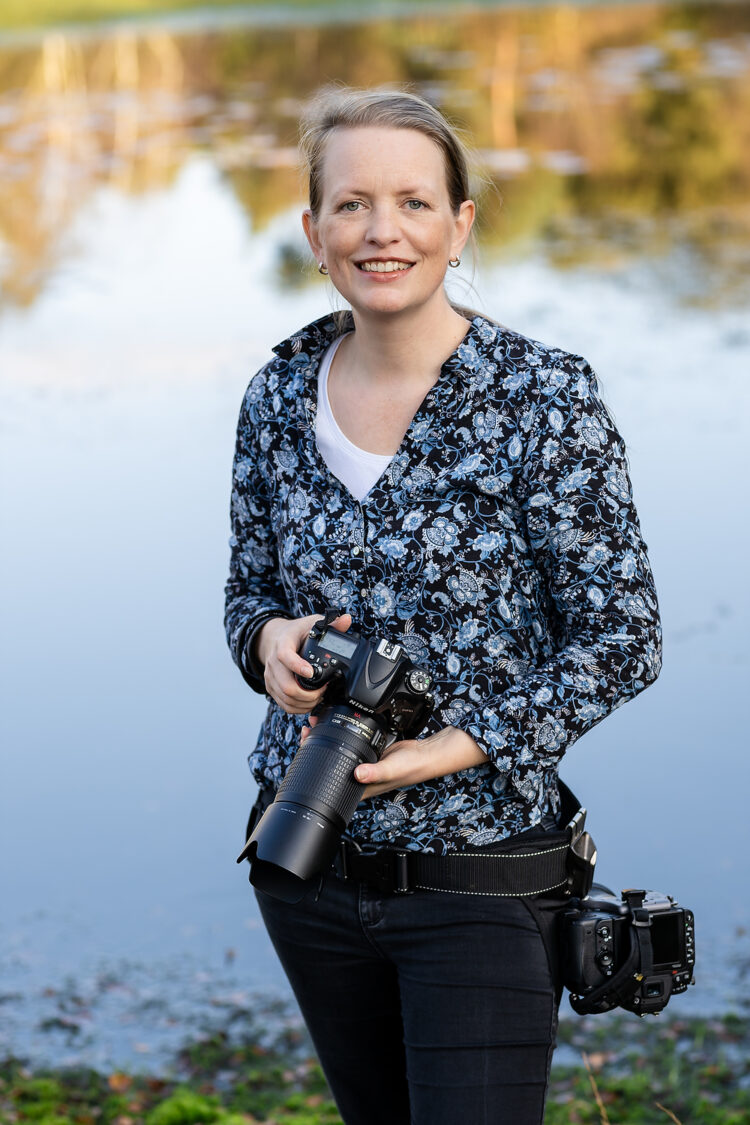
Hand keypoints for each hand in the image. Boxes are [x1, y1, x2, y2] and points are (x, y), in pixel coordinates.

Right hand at [256, 612, 351, 714]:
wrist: (274, 638)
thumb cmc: (295, 632)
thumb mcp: (312, 623)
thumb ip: (331, 624)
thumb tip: (347, 619)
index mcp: (283, 644)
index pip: (285, 655)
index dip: (297, 666)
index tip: (311, 673)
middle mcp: (273, 662)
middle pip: (285, 685)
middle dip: (308, 693)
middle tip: (322, 690)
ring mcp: (271, 676)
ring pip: (285, 698)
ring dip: (305, 702)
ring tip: (318, 696)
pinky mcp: (271, 687)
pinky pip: (283, 704)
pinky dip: (298, 707)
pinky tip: (309, 702)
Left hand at [299, 723, 487, 798]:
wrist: (425, 755)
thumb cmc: (410, 768)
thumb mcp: (391, 769)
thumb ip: (375, 772)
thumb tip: (357, 774)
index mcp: (359, 786)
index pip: (330, 778)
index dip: (314, 764)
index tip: (305, 746)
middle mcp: (358, 775)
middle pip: (330, 762)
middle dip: (315, 746)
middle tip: (307, 730)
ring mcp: (362, 761)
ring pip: (338, 749)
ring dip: (326, 737)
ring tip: (315, 723)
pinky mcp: (368, 749)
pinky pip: (349, 741)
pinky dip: (340, 731)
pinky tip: (334, 721)